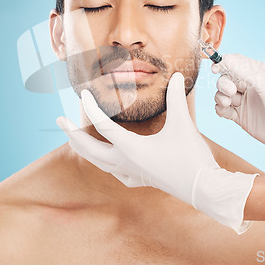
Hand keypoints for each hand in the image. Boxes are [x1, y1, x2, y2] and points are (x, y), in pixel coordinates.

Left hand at [57, 72, 257, 232]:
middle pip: (89, 149)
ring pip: (98, 163)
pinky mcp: (140, 180)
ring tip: (74, 139)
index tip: (83, 93)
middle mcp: (125, 163)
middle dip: (72, 134)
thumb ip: (176, 97)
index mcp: (131, 148)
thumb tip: (177, 75)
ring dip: (84, 149)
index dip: (90, 107)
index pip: (102, 126)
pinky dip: (104, 163)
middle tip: (60, 120)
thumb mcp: (183, 124)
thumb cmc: (191, 157)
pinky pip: (114, 172)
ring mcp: (131, 174)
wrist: (204, 188)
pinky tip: (108, 160)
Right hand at [212, 54, 264, 169]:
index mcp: (260, 73)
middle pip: (226, 78)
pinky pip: (223, 109)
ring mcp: (246, 102)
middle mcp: (251, 86)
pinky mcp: (242, 117)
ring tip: (228, 104)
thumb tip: (225, 58)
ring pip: (222, 94)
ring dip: (220, 96)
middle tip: (231, 92)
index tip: (216, 69)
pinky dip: (220, 109)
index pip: (236, 62)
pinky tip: (226, 112)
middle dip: (223, 84)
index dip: (223, 64)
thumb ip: (245, 71)